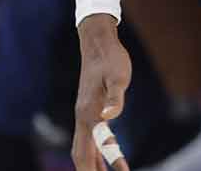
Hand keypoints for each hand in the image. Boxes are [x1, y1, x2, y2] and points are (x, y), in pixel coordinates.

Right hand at [73, 15, 131, 170]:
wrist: (98, 43)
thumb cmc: (110, 59)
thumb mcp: (118, 77)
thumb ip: (115, 98)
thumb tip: (109, 117)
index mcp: (89, 114)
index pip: (88, 151)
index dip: (98, 168)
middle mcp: (83, 118)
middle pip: (82, 155)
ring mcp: (85, 114)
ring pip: (85, 148)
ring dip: (95, 165)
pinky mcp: (90, 109)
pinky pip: (92, 137)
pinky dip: (99, 151)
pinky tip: (108, 156)